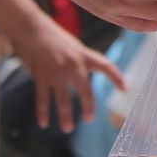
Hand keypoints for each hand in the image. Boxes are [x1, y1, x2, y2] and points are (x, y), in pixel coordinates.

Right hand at [9, 16, 123, 132]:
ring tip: (67, 128)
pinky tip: (44, 123)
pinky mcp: (40, 76)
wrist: (30, 27)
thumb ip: (81, 62)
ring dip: (65, 116)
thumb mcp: (73, 46)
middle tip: (89, 119)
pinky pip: (42, 98)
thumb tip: (84, 79)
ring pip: (63, 98)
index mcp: (83, 55)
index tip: (125, 89)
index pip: (105, 65)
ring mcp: (56, 71)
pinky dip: (43, 112)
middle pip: (85, 90)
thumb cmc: (52, 38)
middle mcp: (73, 64)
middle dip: (88, 107)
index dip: (116, 77)